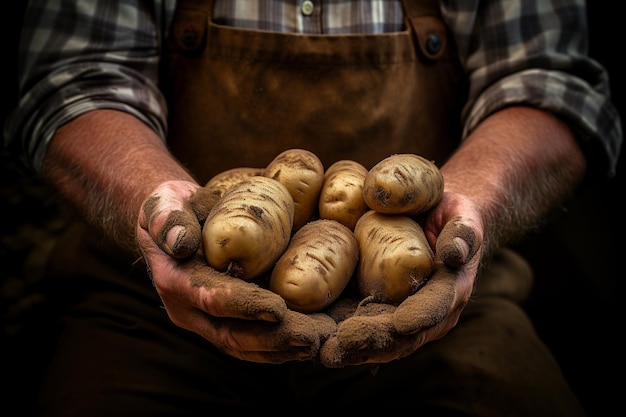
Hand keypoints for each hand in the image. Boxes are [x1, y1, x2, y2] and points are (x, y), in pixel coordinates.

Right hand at [137, 181, 335, 362]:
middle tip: (312, 337)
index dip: (246, 306)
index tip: (280, 309)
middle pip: (232, 334)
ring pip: (244, 345)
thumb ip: (169, 220)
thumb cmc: (169, 208)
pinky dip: (278, 347)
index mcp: (176, 282)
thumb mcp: (164, 205)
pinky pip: (249, 342)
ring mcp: (205, 320)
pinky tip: (306, 344)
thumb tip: (182, 242)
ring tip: (319, 343)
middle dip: (274, 338)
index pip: (213, 299)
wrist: (169, 222)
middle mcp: (189, 310)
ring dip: (282, 348)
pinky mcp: (222, 321)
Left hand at [320, 191, 480, 366]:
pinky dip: (334, 334)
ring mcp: (398, 318)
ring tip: (325, 352)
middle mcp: (426, 315)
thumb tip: (453, 254)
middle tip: (346, 341)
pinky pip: (354, 327)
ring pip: (376, 341)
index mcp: (452, 291)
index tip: (402, 323)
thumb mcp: (461, 215)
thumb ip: (462, 232)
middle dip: (375, 340)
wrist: (428, 219)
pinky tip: (313, 339)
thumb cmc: (447, 214)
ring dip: (351, 348)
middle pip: (402, 335)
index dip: (422, 315)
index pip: (438, 306)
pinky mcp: (372, 312)